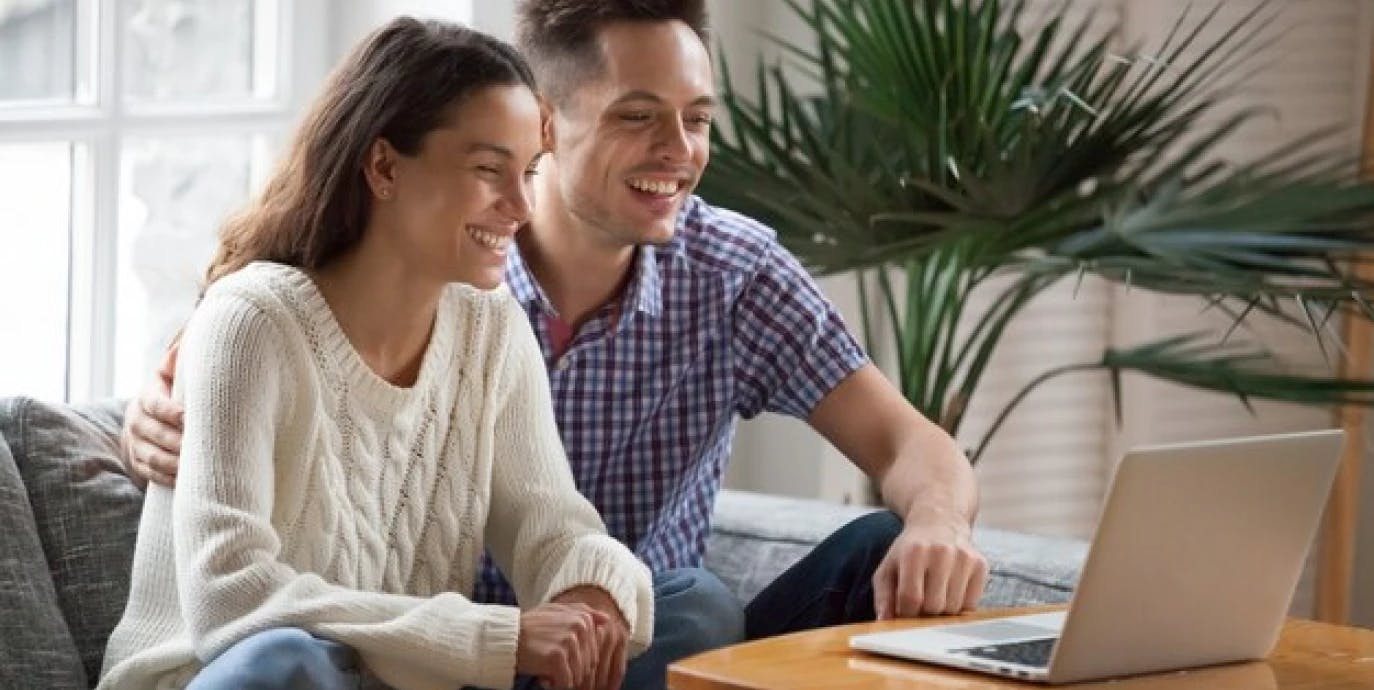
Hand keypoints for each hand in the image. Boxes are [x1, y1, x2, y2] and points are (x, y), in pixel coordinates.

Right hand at [119, 343, 183, 488]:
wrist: (150, 417)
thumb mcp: (173, 375)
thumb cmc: (173, 392)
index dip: (170, 412)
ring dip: (173, 464)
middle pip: (153, 434)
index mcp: (147, 396)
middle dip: (176, 442)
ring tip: (195, 467)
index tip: (189, 419)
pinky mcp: (137, 462)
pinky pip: (150, 474)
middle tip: (202, 447)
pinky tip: (186, 481)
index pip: (154, 404)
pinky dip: (167, 478)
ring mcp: (134, 443)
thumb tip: (186, 343)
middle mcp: (136, 420)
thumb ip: (179, 362)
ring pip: (151, 457)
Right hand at [517, 602, 608, 689]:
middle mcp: (579, 627)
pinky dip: (555, 685)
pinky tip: (543, 677)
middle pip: (588, 664)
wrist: (506, 637)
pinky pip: (567, 682)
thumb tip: (607, 620)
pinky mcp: (558, 656)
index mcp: (583, 617)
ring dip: (563, 678)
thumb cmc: (532, 626)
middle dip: (571, 671)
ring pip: (579, 675)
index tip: (559, 658)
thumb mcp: (557, 611)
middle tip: (550, 665)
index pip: (594, 652)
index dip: (576, 661)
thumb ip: (583, 613)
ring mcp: (569, 641)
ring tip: (546, 668)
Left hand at [872, 509, 987, 617]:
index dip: (906, 612)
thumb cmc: (909, 551)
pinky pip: (971, 605)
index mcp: (914, 552)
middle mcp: (941, 552)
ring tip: (935, 593)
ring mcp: (964, 557)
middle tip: (921, 601)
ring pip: (954, 608)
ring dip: (942, 610)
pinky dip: (959, 606)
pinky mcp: (980, 565)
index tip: (905, 610)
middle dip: (924, 612)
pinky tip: (950, 591)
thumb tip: (884, 622)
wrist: (939, 523)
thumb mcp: (888, 568)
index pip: (911, 598)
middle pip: (934, 606)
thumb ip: (883, 596)